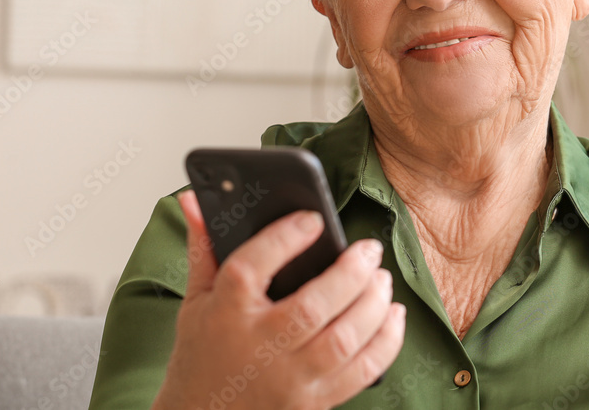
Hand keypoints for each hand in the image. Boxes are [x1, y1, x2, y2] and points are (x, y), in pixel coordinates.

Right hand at [151, 190, 405, 409]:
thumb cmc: (202, 356)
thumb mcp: (196, 299)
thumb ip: (204, 247)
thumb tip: (196, 198)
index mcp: (225, 314)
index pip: (251, 267)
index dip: (284, 238)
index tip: (313, 219)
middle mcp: (258, 347)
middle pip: (313, 305)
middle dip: (351, 272)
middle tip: (369, 249)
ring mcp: (288, 379)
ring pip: (344, 339)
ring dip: (373, 303)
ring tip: (382, 278)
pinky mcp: (313, 402)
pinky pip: (363, 372)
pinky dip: (386, 341)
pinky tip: (393, 315)